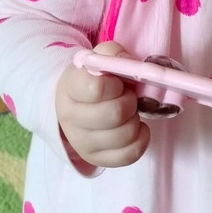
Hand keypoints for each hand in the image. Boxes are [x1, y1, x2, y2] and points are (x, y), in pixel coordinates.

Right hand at [55, 41, 150, 169]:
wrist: (77, 102)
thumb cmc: (94, 77)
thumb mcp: (100, 57)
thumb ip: (114, 54)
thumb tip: (133, 66)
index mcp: (69, 88)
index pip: (96, 89)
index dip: (115, 84)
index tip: (117, 82)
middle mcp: (70, 118)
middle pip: (115, 114)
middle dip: (130, 102)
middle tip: (128, 96)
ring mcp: (81, 142)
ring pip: (125, 135)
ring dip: (135, 120)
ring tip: (129, 112)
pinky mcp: (96, 158)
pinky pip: (130, 154)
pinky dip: (142, 139)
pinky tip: (137, 127)